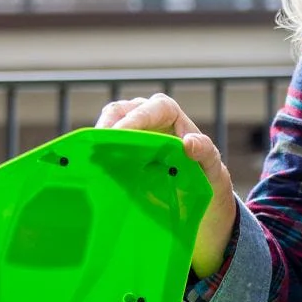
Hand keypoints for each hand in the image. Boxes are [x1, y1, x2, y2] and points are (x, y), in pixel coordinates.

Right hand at [96, 93, 236, 277]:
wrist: (196, 191)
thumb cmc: (206, 174)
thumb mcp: (212, 167)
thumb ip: (206, 152)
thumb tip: (189, 143)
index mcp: (168, 112)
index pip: (150, 109)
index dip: (133, 119)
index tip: (119, 134)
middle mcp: (146, 115)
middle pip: (120, 112)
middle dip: (107, 127)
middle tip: (96, 148)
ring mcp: (130, 130)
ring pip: (107, 126)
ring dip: (98, 140)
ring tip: (89, 158)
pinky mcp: (119, 147)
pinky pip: (104, 145)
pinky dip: (97, 154)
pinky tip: (92, 169)